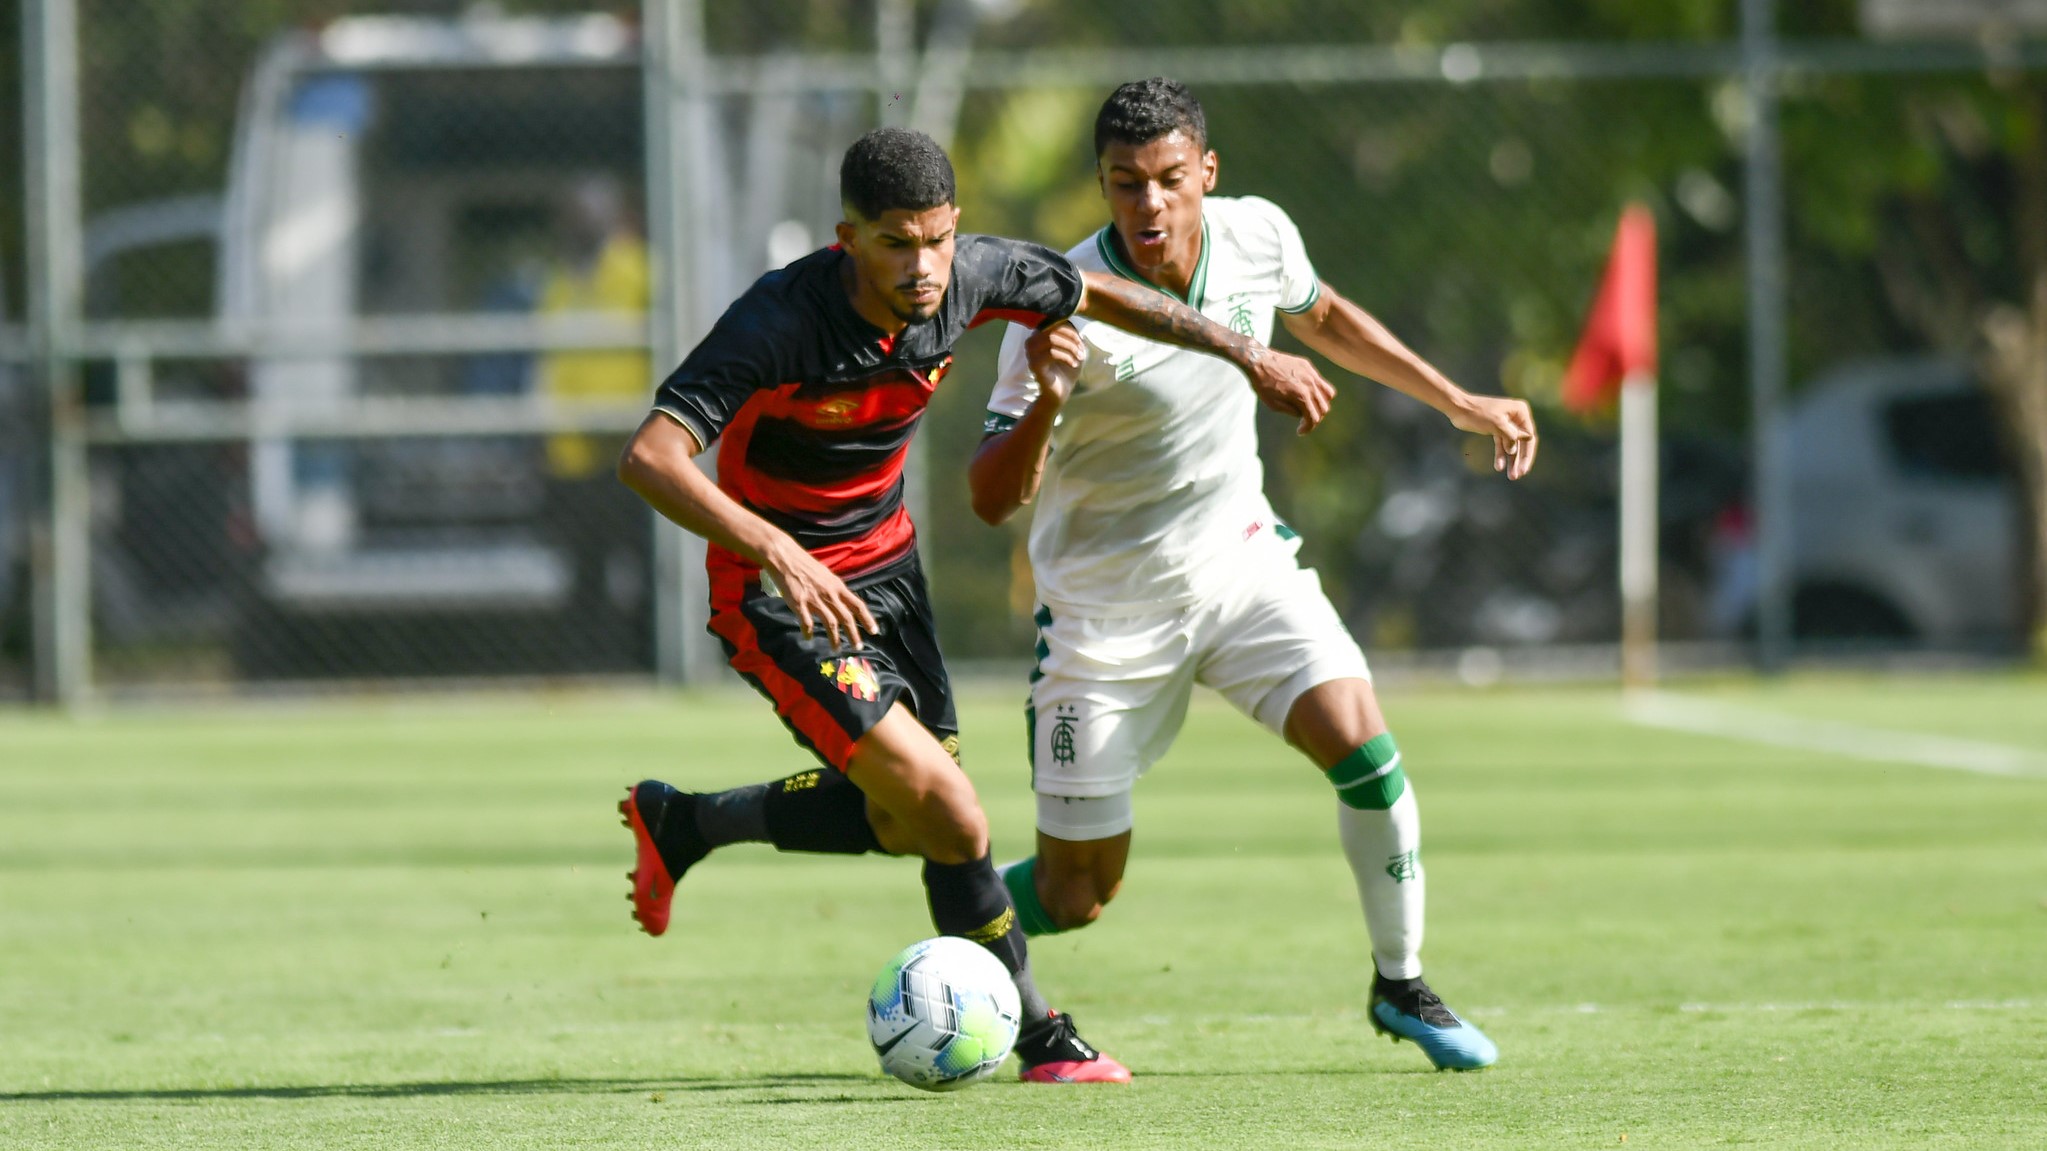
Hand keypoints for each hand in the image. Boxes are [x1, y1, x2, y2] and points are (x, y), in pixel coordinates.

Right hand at [760, 536, 877, 649]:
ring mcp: (815, 599)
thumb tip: (844, 602)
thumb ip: (835, 590)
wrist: (785, 558)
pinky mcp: (799, 603)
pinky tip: (809, 637)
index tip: (874, 631)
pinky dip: (809, 632)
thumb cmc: (806, 565)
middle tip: (858, 647)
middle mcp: (829, 594)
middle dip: (854, 634)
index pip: (857, 605)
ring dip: (835, 638)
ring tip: (836, 648)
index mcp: (838, 586)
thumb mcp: (827, 576)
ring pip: (830, 623)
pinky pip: (807, 622)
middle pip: (846, 618)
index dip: (867, 619)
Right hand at [1025, 321, 1083, 407]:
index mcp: (1039, 335)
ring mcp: (1031, 354)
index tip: (1081, 343)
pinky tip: (1074, 364)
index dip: (1071, 330)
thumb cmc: (1066, 369)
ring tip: (1080, 357)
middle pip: (1053, 329)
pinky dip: (1067, 357)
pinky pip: (1052, 353)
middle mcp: (1032, 342)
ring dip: (1071, 348)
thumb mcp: (1072, 348)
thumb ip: (1071, 333)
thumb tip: (1073, 320)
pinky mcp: (1035, 366)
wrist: (1061, 393)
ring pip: (1052, 339)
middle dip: (1072, 339)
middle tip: (1082, 351)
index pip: (1054, 322)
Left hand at [1245, 348, 1335, 433]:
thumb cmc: (1262, 384)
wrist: (1257, 361)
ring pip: (1328, 394)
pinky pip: (1320, 381)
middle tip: (1304, 421)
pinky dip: (1317, 391)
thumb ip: (1292, 411)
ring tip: (1309, 406)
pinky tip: (1305, 393)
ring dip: (1321, 404)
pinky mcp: (1308, 366)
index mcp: (1301, 396)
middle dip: (1315, 418)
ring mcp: (1310, 374)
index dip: (1308, 428)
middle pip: (1323, 408)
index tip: (1300, 431)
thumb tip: (1302, 414)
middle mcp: (1309, 384)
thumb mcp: (1274, 405)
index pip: (1313, 418)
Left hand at [1451, 394, 1538, 479]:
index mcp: (1520, 411)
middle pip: (1522, 442)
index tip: (1522, 469)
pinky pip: (1501, 444)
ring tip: (1511, 476)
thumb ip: (1510, 436)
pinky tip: (1499, 467)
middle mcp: (1516, 416)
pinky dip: (1500, 455)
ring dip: (1511, 460)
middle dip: (1519, 460)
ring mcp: (1506, 423)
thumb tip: (1514, 450)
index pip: (1529, 437)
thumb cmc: (1477, 413)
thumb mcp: (1497, 424)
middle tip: (1517, 476)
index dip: (1526, 454)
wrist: (1458, 408)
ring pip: (1512, 445)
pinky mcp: (1496, 428)